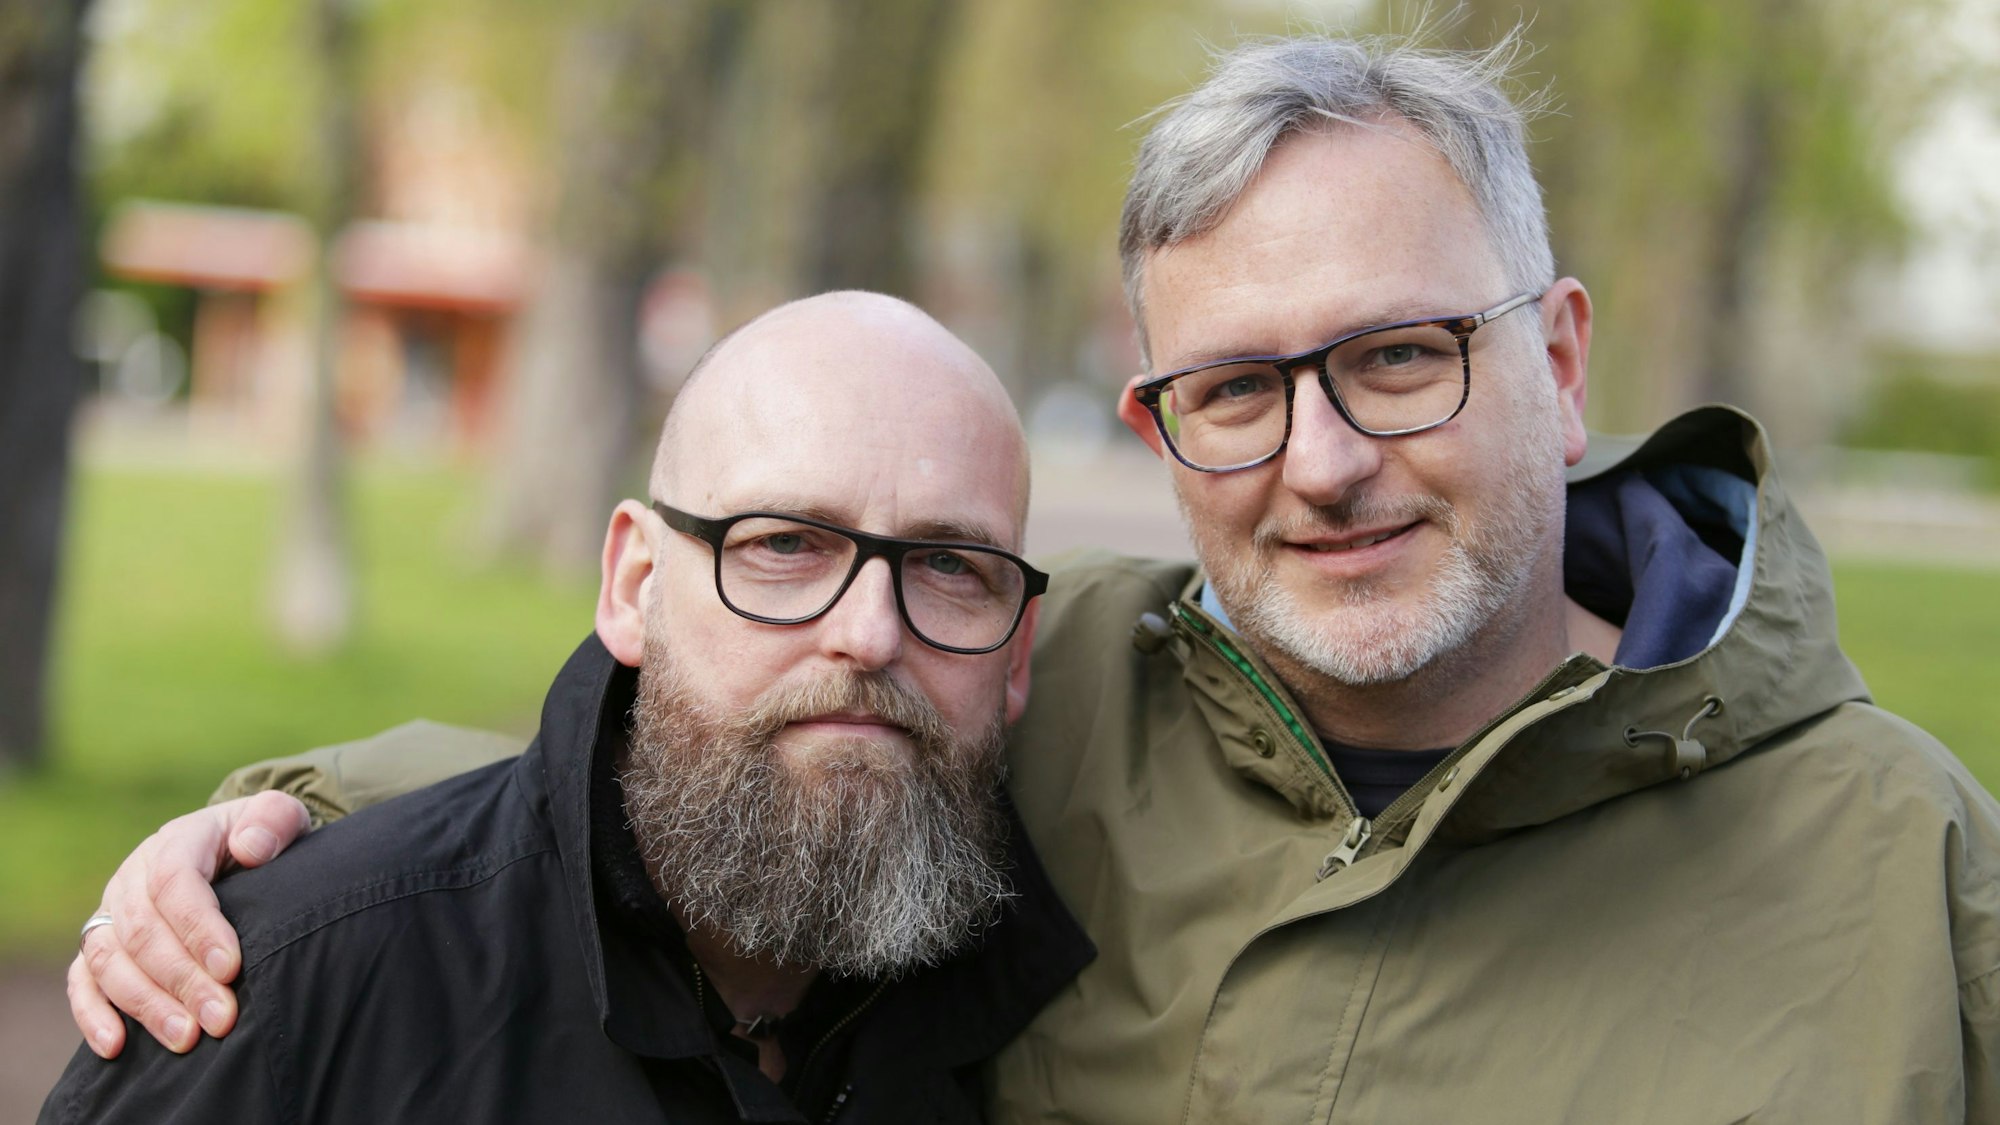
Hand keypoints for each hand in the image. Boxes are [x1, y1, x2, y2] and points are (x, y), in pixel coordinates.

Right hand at [67, 791, 311, 1057]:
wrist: (241, 848)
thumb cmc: (265, 840)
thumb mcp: (281, 818)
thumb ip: (273, 821)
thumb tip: (251, 847)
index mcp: (176, 842)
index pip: (174, 882)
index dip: (198, 927)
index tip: (230, 967)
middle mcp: (133, 877)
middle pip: (142, 931)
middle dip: (182, 979)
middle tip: (221, 1018)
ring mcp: (111, 912)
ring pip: (110, 961)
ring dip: (145, 1004)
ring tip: (186, 1038)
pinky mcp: (101, 945)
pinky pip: (82, 980)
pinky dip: (92, 1013)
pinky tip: (115, 1046)